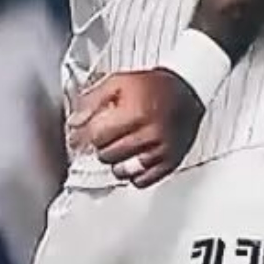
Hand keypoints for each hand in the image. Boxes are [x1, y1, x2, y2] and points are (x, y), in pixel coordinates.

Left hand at [68, 68, 204, 188]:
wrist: (188, 90)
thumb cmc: (153, 86)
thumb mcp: (118, 82)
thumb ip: (92, 101)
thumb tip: (75, 121)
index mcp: (135, 113)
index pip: (96, 136)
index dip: (82, 137)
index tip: (77, 137)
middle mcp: (150, 134)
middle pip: (108, 154)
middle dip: (100, 147)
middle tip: (102, 138)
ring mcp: (162, 150)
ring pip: (123, 171)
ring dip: (114, 162)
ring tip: (116, 150)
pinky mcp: (171, 162)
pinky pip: (143, 180)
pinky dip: (132, 175)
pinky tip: (131, 162)